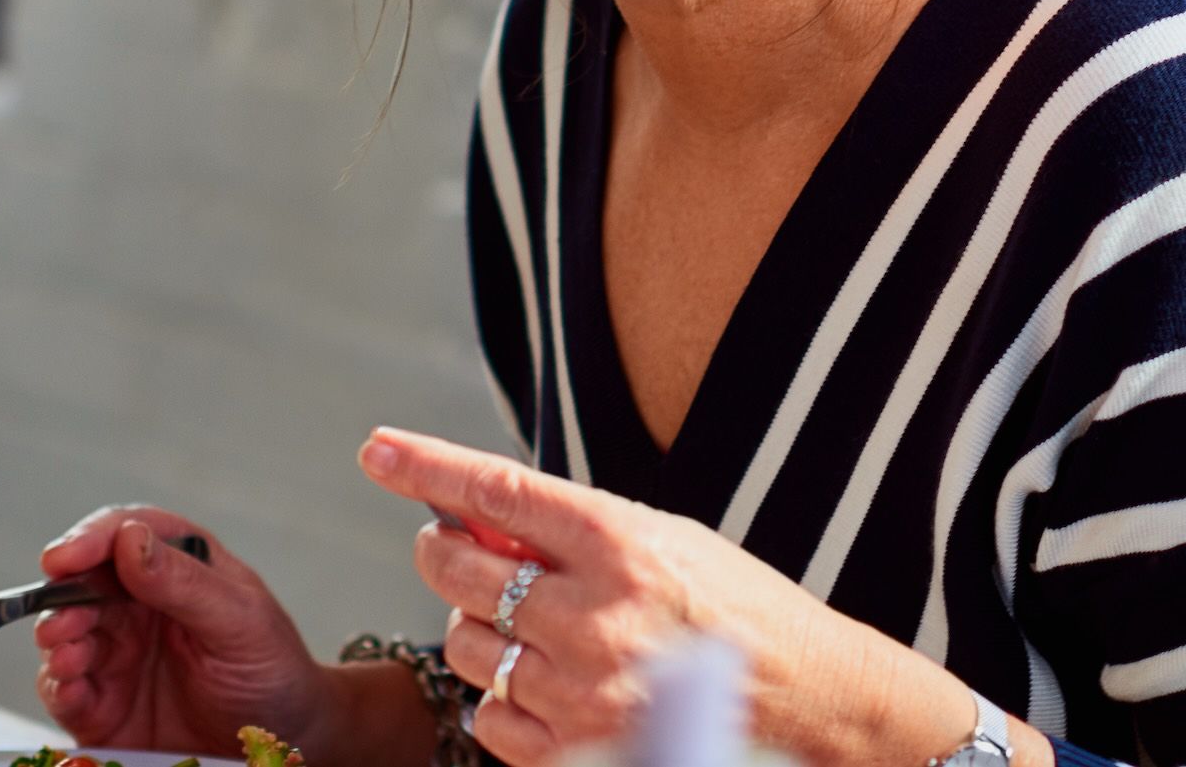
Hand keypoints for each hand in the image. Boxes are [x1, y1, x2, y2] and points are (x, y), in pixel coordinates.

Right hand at [33, 506, 338, 760]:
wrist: (286, 741)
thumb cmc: (270, 668)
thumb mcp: (241, 621)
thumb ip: (186, 582)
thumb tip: (129, 539)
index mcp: (176, 565)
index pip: (124, 534)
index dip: (90, 539)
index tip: (65, 556)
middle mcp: (139, 604)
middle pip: (84, 582)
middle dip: (64, 594)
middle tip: (63, 618)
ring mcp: (119, 653)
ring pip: (68, 632)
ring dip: (58, 639)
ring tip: (70, 655)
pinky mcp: (105, 705)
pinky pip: (66, 690)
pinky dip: (58, 687)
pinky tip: (71, 687)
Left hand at [360, 427, 1046, 766]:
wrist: (810, 706)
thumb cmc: (735, 609)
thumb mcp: (662, 537)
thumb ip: (574, 528)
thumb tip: (479, 513)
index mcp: (618, 540)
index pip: (495, 489)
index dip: (424, 466)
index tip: (376, 449)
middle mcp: (594, 613)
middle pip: (458, 569)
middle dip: (441, 551)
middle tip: (453, 547)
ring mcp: (584, 691)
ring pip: (468, 645)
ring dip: (478, 628)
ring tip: (528, 625)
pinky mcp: (580, 755)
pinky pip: (492, 719)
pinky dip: (503, 699)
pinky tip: (543, 683)